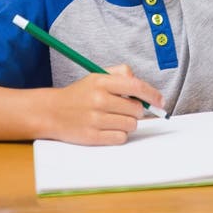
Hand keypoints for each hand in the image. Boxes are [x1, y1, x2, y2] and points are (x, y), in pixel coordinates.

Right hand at [47, 65, 164, 145]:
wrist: (52, 112)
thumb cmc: (79, 94)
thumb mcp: (97, 76)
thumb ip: (121, 74)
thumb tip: (143, 88)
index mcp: (102, 81)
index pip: (136, 86)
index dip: (152, 94)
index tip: (160, 101)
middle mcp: (99, 99)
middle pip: (136, 109)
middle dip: (136, 110)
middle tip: (124, 108)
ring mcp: (96, 119)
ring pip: (131, 125)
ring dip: (127, 122)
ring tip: (113, 117)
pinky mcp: (93, 137)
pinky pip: (121, 137)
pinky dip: (119, 134)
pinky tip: (108, 127)